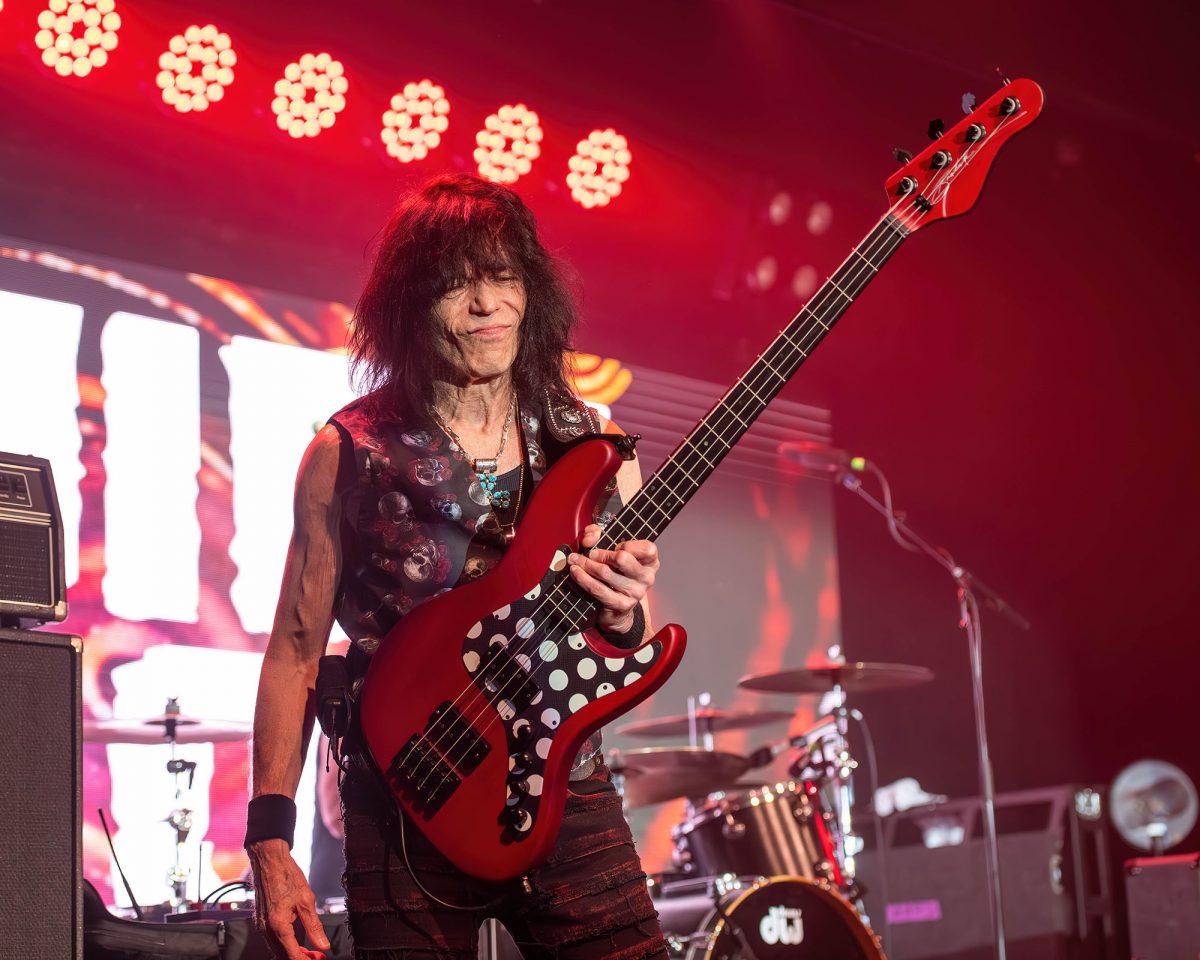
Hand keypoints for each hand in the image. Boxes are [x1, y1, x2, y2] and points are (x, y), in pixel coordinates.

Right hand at [247, 839, 329, 959]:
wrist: (269, 861)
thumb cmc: (287, 876)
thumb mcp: (306, 901)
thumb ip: (314, 927)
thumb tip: (323, 945)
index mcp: (278, 926)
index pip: (292, 955)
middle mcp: (266, 929)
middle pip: (282, 956)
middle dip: (299, 959)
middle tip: (315, 957)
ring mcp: (261, 925)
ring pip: (276, 949)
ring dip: (291, 953)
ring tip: (309, 952)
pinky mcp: (261, 920)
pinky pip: (272, 939)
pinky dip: (284, 944)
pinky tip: (296, 941)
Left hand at [567, 524, 658, 634]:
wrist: (616, 607)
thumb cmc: (615, 572)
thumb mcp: (611, 549)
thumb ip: (598, 535)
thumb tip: (589, 537)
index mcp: (650, 562)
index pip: (647, 549)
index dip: (629, 545)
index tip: (615, 546)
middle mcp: (646, 577)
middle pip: (623, 559)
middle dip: (601, 554)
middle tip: (590, 554)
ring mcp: (635, 593)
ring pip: (606, 573)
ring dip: (586, 565)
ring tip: (575, 561)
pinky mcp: (622, 605)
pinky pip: (598, 589)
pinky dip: (583, 579)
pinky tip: (576, 573)